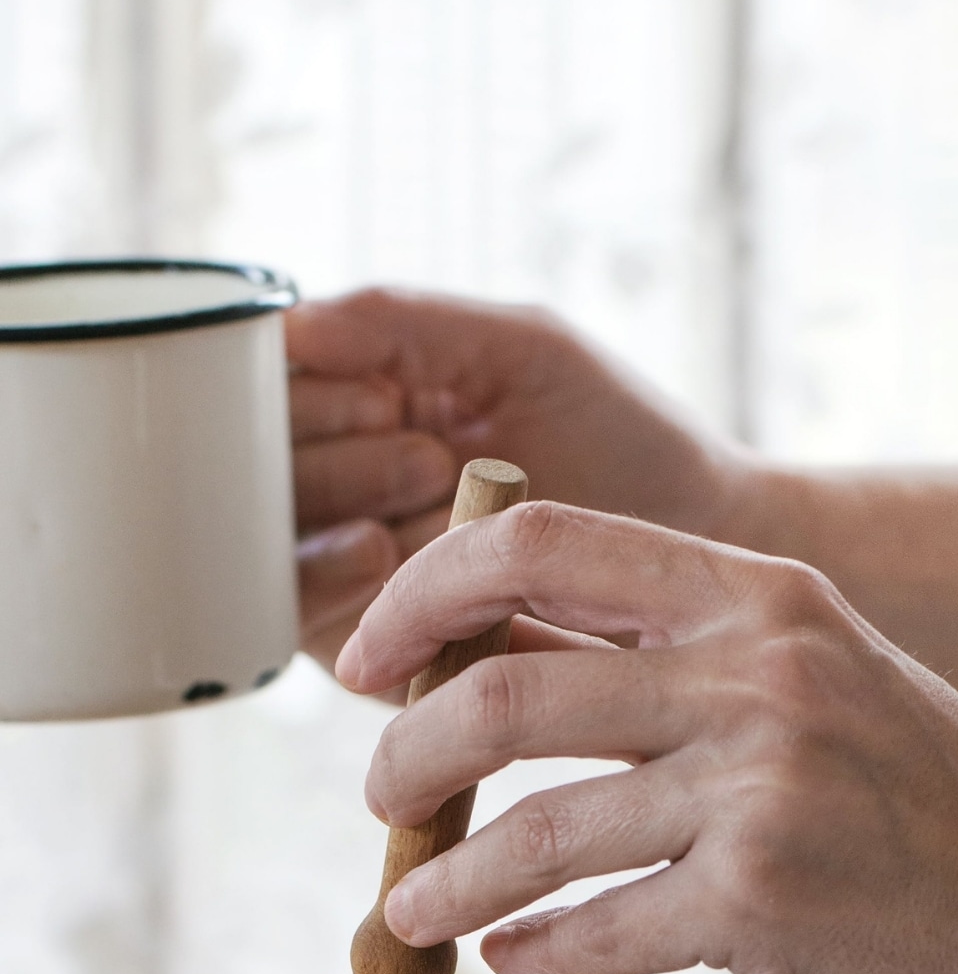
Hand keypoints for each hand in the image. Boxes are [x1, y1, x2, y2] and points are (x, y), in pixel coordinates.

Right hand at [288, 288, 754, 673]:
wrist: (698, 549)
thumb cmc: (621, 437)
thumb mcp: (518, 350)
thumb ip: (400, 323)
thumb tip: (282, 323)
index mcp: (355, 409)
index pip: (257, 398)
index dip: (298, 397)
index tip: (385, 397)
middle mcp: (339, 493)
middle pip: (243, 474)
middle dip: (326, 456)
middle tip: (421, 454)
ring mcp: (348, 576)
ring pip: (257, 545)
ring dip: (328, 510)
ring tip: (423, 486)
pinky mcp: (374, 650)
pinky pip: (298, 622)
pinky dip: (326, 584)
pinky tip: (386, 556)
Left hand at [337, 499, 957, 973]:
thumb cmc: (944, 811)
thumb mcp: (823, 684)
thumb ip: (677, 664)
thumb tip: (493, 662)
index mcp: (765, 593)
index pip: (540, 540)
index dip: (422, 591)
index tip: (369, 659)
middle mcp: (760, 672)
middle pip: (504, 691)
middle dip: (407, 756)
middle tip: (378, 798)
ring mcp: (765, 788)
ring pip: (536, 828)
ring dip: (449, 879)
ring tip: (409, 914)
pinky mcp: (767, 906)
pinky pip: (598, 930)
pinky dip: (538, 951)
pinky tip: (516, 960)